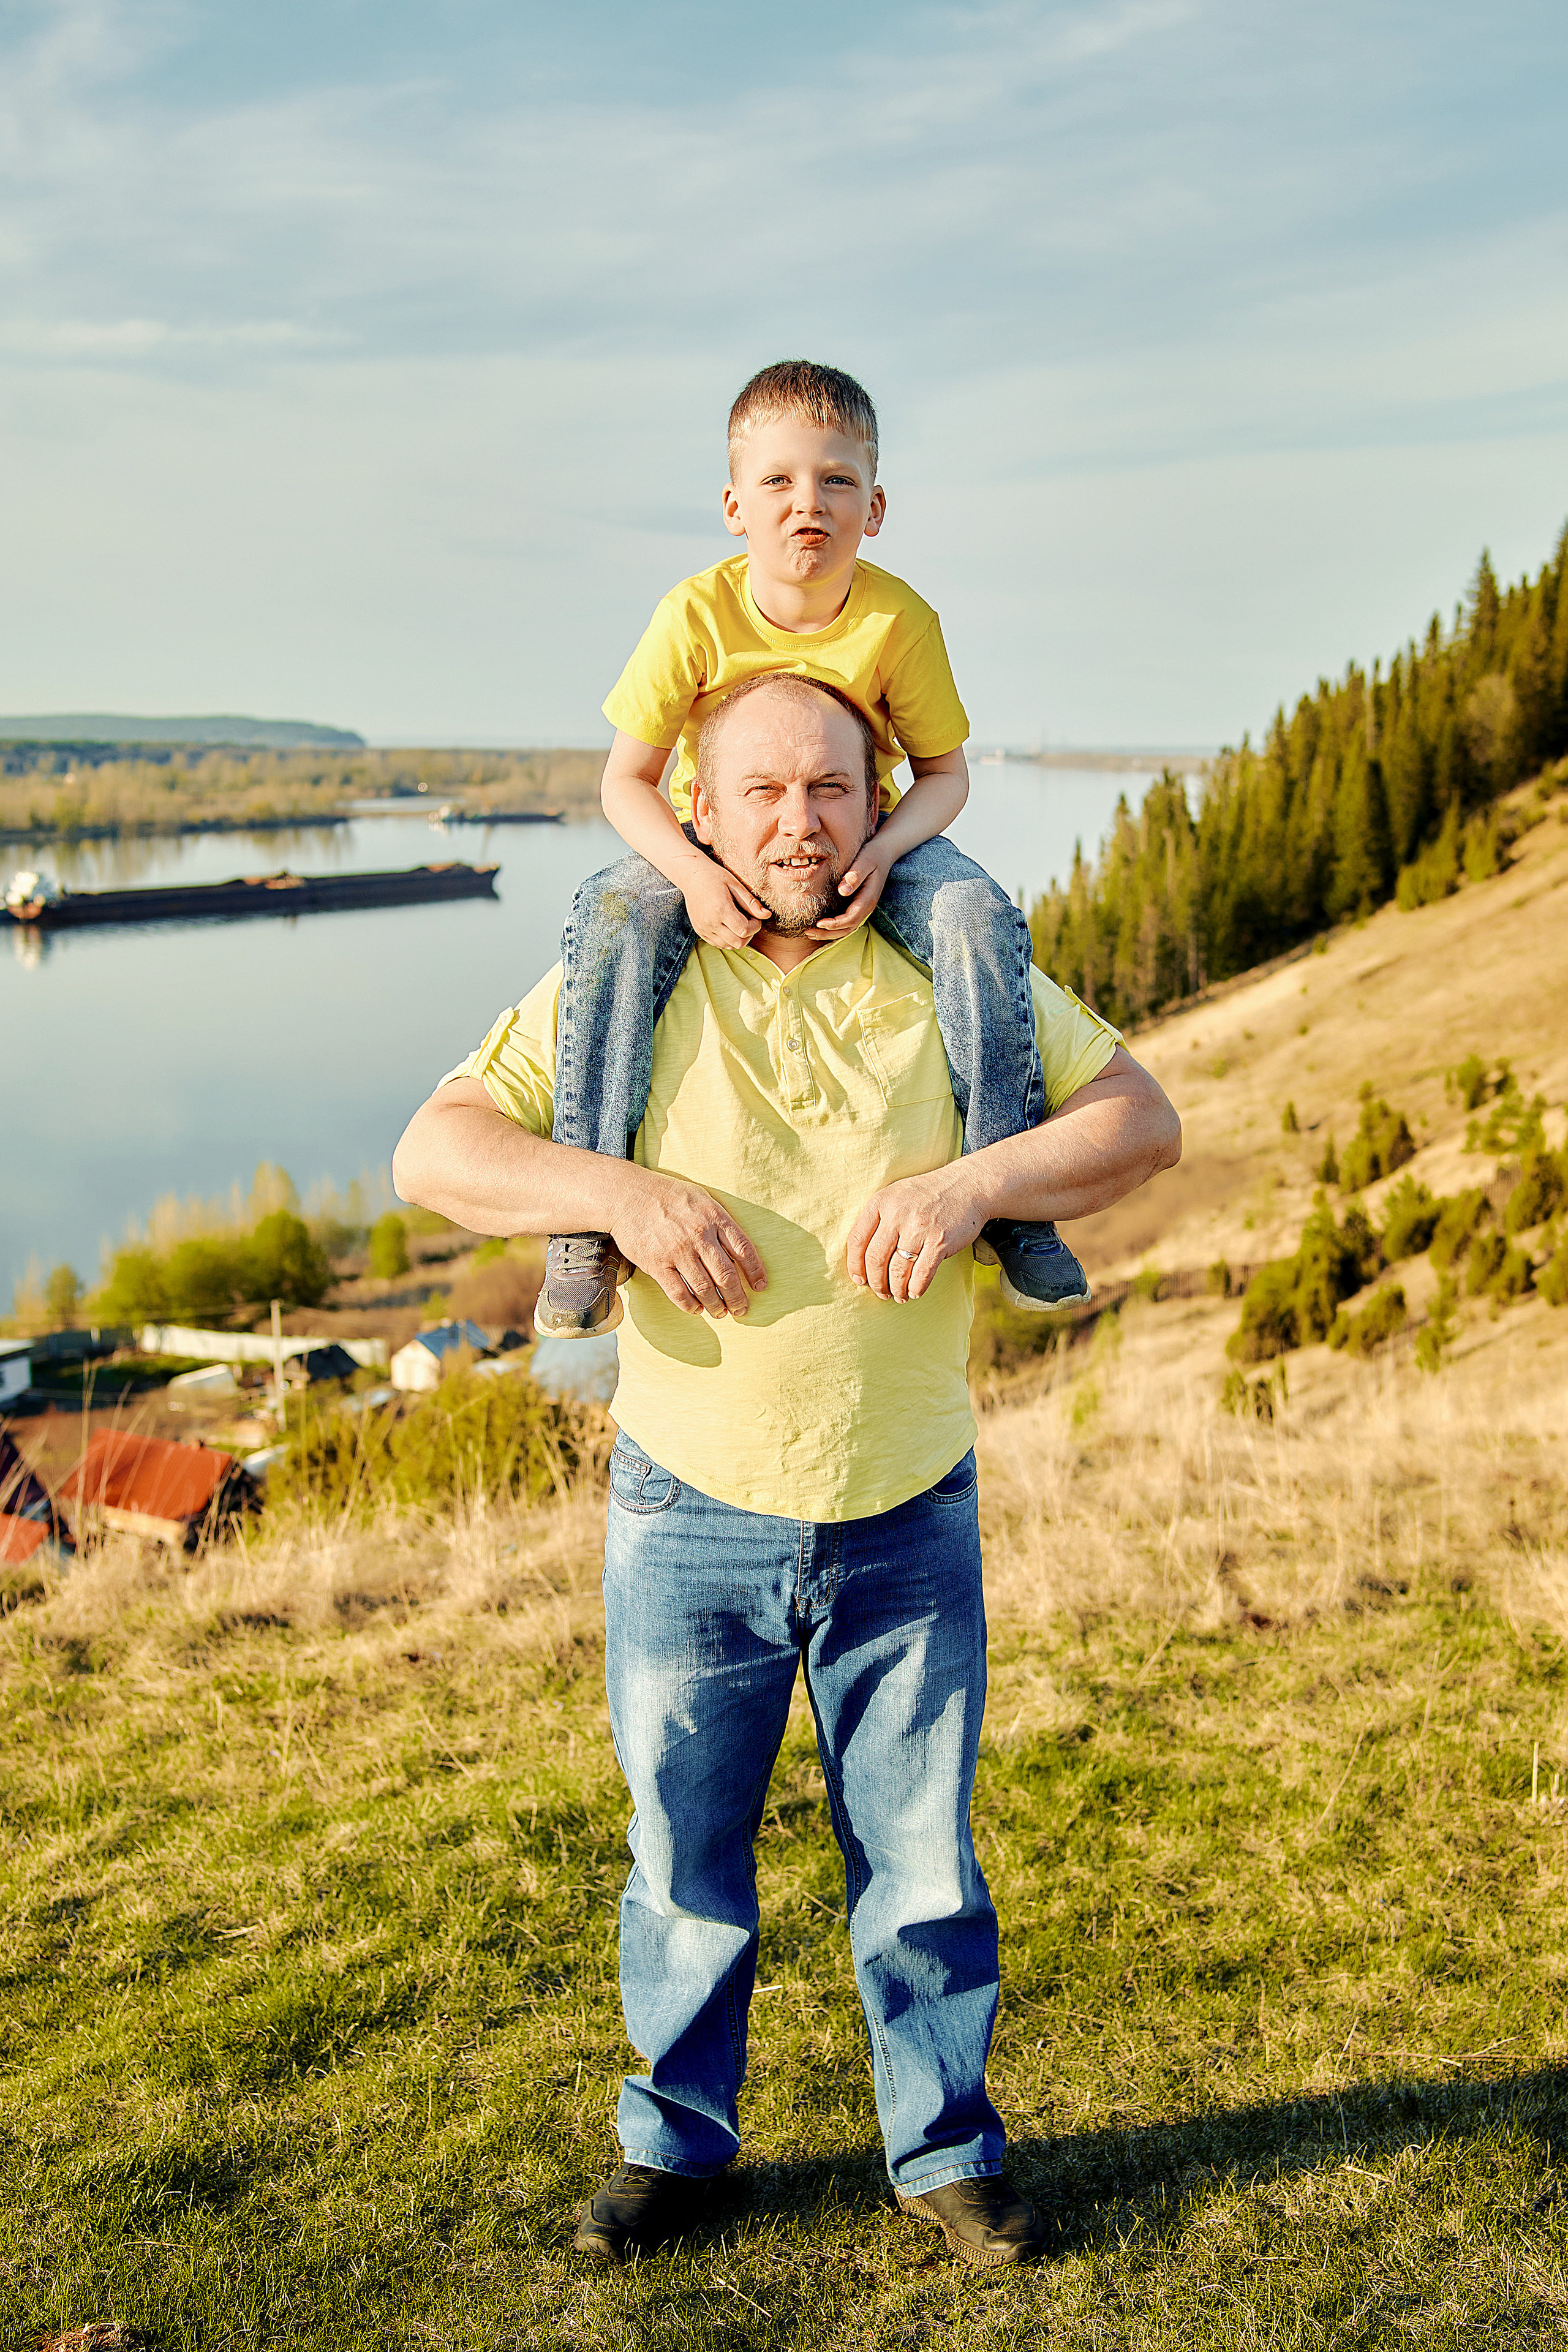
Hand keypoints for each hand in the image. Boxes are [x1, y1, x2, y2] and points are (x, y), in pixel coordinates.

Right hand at [612, 1172, 766, 1317]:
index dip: (755, 1272)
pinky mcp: (657, 1264)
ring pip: (705, 1289)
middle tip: (741, 1309)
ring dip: (716, 1306)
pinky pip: (679, 1293)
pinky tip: (696, 1309)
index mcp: (714, 1217)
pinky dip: (690, 1306)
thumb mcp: (702, 1199)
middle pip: (727, 1275)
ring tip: (721, 1312)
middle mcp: (699, 1235)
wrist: (629, 1195)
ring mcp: (677, 1251)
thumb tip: (739, 1250)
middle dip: (738, 1298)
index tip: (760, 1286)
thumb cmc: (669, 1196)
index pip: (744, 1249)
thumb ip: (721, 1222)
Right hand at [680, 858, 770, 948]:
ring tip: (738, 922)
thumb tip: (767, 915)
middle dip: (749, 934)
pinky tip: (729, 925)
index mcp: (721, 909)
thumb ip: (751, 903)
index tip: (755, 916)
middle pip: (738, 942)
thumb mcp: (736, 886)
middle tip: (749, 920)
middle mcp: (710, 922)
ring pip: (729, 946)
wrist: (692, 877)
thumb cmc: (716, 877)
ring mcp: (704, 929)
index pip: (744, 930)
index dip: (755, 926)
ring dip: (738, 937)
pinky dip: (728, 939)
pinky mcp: (700, 931)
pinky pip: (718, 944)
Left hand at [802, 835, 894, 939]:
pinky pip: (846, 922)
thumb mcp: (865, 861)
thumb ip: (855, 875)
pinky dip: (833, 927)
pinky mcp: (857, 905)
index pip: (851, 919)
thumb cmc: (872, 855)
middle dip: (828, 933)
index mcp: (868, 899)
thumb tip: (843, 891)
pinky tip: (819, 927)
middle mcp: (866, 907)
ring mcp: (862, 908)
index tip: (818, 923)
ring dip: (829, 933)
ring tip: (810, 933)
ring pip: (847, 928)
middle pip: (847, 928)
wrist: (883, 853)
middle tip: (809, 932)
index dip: (834, 924)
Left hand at [847, 1167, 989, 1302]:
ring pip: (898, 1270)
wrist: (967, 1186)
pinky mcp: (940, 1240)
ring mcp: (919, 1227)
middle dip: (875, 1282)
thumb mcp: (896, 1196)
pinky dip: (916, 1288)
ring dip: (896, 1288)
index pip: (857, 1240)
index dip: (855, 1265)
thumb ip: (878, 1219)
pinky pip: (922, 1273)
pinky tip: (914, 1292)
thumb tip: (863, 1261)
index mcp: (881, 1202)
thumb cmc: (926, 1196)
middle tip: (880, 1292)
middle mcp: (897, 1214)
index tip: (858, 1279)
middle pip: (875, 1259)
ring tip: (898, 1295)